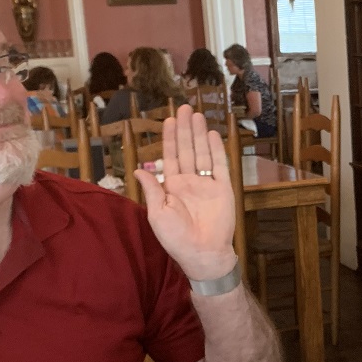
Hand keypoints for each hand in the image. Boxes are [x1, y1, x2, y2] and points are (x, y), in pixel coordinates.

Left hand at [134, 106, 237, 280]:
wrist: (203, 253)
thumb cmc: (176, 238)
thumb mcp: (157, 213)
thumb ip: (152, 189)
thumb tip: (138, 169)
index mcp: (172, 186)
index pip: (171, 156)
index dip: (170, 138)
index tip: (169, 120)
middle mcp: (190, 181)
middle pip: (187, 149)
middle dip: (185, 129)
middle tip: (184, 108)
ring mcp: (207, 184)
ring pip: (202, 153)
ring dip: (199, 134)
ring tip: (197, 115)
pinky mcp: (223, 189)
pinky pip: (219, 165)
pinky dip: (216, 150)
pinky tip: (211, 134)